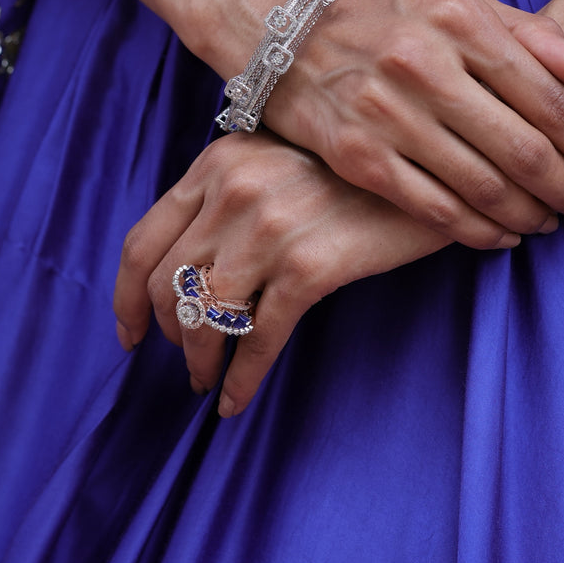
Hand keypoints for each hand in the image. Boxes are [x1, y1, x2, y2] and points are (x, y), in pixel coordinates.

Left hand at [112, 131, 522, 416]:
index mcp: (217, 161)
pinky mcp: (311, 264)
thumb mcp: (283, 162)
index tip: (130, 333)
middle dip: (166, 336)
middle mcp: (233, 188)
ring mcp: (269, 226)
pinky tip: (238, 401)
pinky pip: (258, 337)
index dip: (125, 298)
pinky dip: (242, 378)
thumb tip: (197, 265)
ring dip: (201, 361)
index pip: (141, 240)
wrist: (438, 165)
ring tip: (210, 382)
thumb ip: (234, 196)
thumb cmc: (361, 174)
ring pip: (203, 314)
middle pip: (163, 283)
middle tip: (186, 363)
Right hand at [261, 0, 563, 242]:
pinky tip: (499, 235)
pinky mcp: (358, 156)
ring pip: (482, 185)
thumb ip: (527, 33)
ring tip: (548, 222)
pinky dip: (476, 229)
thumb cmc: (382, 17)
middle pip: (524, 148)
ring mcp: (387, 115)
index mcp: (459, 21)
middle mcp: (425, 65)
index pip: (551, 98)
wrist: (284, 33)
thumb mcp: (454, 3)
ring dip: (528, 214)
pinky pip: (432, 207)